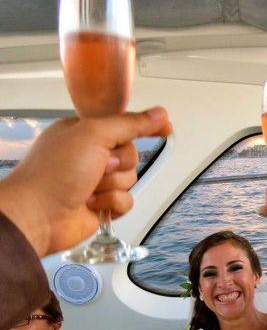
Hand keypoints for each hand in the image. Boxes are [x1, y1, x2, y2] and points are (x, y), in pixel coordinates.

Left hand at [0, 107, 171, 256]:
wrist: (38, 215)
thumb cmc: (52, 174)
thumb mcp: (94, 135)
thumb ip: (130, 124)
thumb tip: (158, 114)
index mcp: (84, 132)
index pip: (123, 124)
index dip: (143, 126)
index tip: (165, 126)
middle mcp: (89, 156)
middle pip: (131, 154)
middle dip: (120, 163)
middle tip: (101, 165)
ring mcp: (95, 181)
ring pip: (130, 179)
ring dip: (114, 185)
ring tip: (90, 187)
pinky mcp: (100, 204)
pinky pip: (126, 201)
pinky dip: (112, 203)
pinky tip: (93, 203)